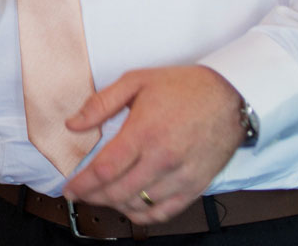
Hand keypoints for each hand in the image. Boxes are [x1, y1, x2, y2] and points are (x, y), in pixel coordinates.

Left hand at [63, 66, 242, 224]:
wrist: (229, 95)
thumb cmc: (182, 87)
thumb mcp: (135, 81)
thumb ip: (100, 104)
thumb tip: (73, 124)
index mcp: (144, 132)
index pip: (105, 170)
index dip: (83, 184)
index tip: (69, 189)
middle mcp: (163, 158)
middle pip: (119, 192)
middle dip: (93, 197)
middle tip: (80, 194)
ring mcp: (182, 175)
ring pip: (141, 205)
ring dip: (116, 205)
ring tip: (102, 197)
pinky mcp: (197, 185)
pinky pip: (166, 212)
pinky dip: (145, 215)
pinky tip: (131, 207)